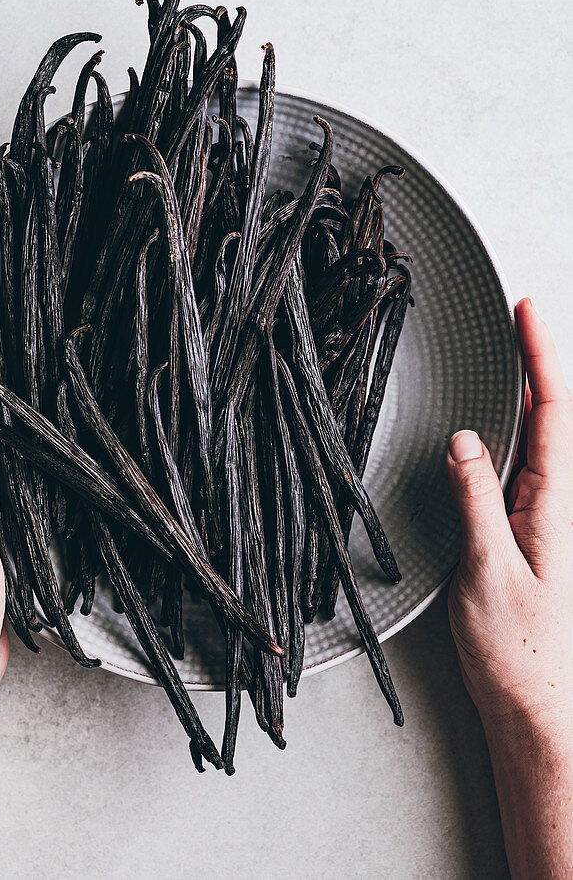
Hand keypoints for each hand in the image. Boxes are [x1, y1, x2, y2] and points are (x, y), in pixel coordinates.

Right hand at [446, 297, 572, 726]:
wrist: (536, 708)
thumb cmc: (520, 652)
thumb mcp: (490, 572)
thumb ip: (477, 502)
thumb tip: (463, 440)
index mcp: (554, 503)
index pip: (554, 412)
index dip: (543, 356)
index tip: (528, 309)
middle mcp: (552, 502)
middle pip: (550, 414)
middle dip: (537, 357)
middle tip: (515, 313)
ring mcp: (539, 516)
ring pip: (535, 437)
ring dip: (526, 389)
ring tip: (509, 349)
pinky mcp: (521, 533)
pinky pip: (517, 465)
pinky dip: (509, 429)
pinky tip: (494, 422)